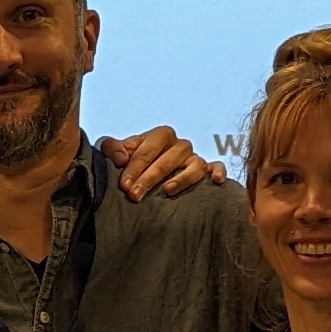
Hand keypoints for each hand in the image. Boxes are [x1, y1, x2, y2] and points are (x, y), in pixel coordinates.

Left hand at [100, 124, 225, 197]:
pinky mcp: (207, 170)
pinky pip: (217, 167)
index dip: (134, 168)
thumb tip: (120, 159)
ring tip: (167, 191)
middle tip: (135, 195)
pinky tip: (215, 181)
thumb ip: (112, 149)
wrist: (146, 173)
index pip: (147, 150)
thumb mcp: (117, 152)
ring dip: (182, 178)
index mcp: (160, 135)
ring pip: (195, 164)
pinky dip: (218, 171)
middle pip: (168, 159)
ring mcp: (195, 157)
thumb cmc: (132, 162)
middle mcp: (180, 145)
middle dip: (149, 178)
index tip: (124, 186)